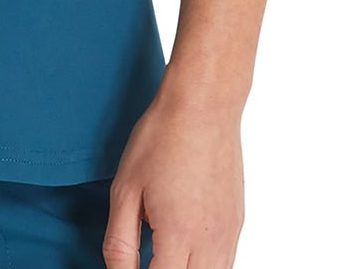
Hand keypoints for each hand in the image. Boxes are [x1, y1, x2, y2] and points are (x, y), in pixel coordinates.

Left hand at [103, 91, 244, 266]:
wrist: (204, 104)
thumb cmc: (162, 138)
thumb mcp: (125, 189)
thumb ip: (120, 242)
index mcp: (179, 236)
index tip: (128, 267)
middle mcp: (210, 242)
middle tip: (145, 258)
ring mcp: (229, 234)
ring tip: (162, 253)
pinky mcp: (237, 223)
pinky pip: (225, 263)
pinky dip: (204, 265)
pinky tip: (184, 247)